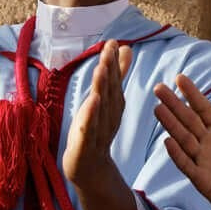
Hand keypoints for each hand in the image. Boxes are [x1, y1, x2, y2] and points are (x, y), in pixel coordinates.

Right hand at [63, 44, 140, 209]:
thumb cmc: (94, 128)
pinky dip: (90, 115)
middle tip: (107, 50)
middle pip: (102, 89)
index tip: (113, 42)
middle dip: (105, 69)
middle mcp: (96, 111)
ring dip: (98, 88)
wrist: (87, 167)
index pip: (109, 80)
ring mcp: (90, 127)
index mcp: (104, 101)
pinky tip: (92, 101)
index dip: (111, 62)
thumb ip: (117, 74)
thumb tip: (126, 47)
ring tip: (101, 69)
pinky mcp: (84, 144)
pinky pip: (89, 128)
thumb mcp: (107, 99)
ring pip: (96, 106)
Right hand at [154, 75, 210, 209]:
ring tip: (159, 109)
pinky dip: (178, 154)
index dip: (192, 94)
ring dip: (171, 125)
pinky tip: (168, 142)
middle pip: (188, 120)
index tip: (179, 78)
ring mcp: (202, 160)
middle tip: (158, 88)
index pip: (202, 108)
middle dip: (174, 105)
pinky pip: (187, 165)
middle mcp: (206, 143)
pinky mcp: (202, 179)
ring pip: (184, 139)